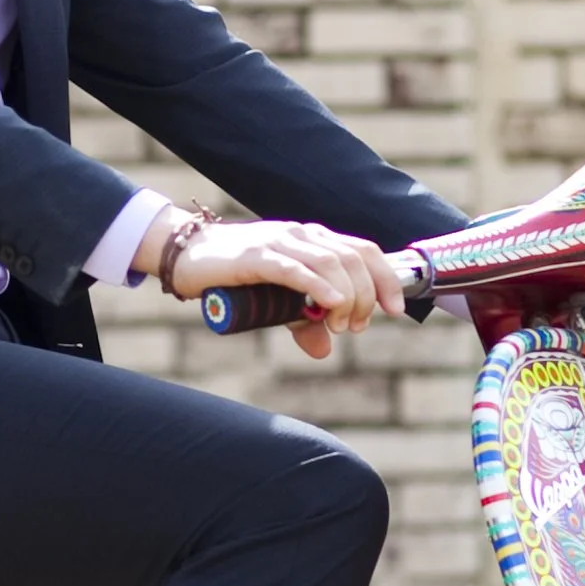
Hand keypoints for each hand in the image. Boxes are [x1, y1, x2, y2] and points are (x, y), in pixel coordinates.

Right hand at [134, 211, 410, 359]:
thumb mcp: (276, 303)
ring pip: (330, 261)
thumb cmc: (235, 276)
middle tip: (356, 328)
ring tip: (341, 325)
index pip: (363, 251)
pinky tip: (331, 303)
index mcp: (314, 241)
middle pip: (353, 258)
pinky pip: (294, 268)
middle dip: (366, 295)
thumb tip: (324, 350)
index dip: (385, 279)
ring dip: (346, 296)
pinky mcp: (256, 255)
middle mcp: (302, 235)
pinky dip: (318, 285)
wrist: (188, 256)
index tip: (395, 311)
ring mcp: (279, 242)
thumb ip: (303, 322)